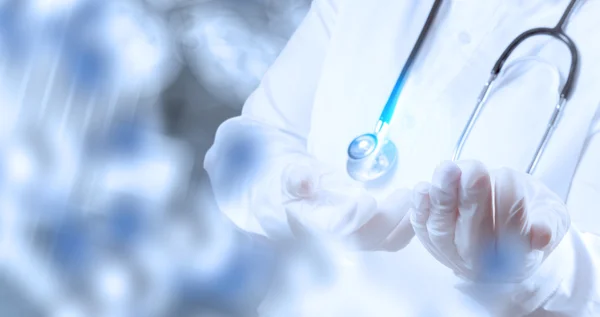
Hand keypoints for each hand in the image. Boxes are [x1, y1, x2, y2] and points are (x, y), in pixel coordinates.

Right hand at [281, 163, 413, 250]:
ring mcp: (355, 239)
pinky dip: (409, 226)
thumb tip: (303, 180)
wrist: (300, 193)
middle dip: (388, 218)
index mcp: (313, 223)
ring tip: (418, 198)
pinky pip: (393, 239)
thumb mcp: (290, 173)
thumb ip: (296, 177)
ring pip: (384, 241)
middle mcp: (335, 238)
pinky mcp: (372, 236)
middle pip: (365, 238)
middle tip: (405, 194)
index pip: (334, 229)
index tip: (368, 199)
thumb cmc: (295, 181)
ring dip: (404, 223)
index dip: (351, 217)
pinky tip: (420, 205)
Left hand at [410, 160, 569, 282]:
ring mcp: (449, 251)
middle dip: (470, 199)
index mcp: (511, 262)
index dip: (506, 213)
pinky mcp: (430, 237)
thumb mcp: (552, 218)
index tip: (507, 180)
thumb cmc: (533, 214)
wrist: (510, 220)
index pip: (508, 241)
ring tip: (448, 170)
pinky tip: (422, 188)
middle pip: (469, 235)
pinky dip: (420, 208)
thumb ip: (549, 225)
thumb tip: (541, 233)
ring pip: (442, 229)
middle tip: (473, 171)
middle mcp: (477, 262)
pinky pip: (421, 226)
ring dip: (443, 198)